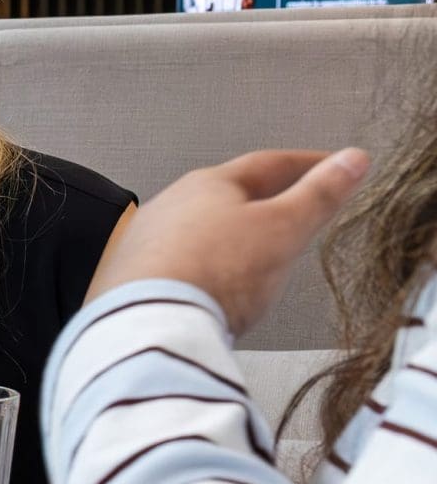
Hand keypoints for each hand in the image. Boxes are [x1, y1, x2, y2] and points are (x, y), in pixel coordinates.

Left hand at [87, 148, 369, 335]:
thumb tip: (350, 160)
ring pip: (199, 228)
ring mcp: (147, 240)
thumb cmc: (215, 272)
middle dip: (264, 198)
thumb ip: (319, 195)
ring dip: (230, 234)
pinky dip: (205, 265)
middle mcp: (170, 205)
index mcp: (208, 184)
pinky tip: (214, 283)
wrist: (152, 323)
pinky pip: (179, 262)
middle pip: (227, 194)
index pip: (267, 164)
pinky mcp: (133, 277)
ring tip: (256, 247)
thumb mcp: (283, 228)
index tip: (331, 166)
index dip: (305, 165)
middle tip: (295, 203)